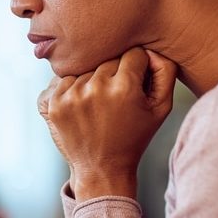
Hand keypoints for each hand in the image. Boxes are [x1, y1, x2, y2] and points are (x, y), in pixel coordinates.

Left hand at [37, 47, 177, 200]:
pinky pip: (64, 78)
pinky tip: (82, 107)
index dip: (138, 68)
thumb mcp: (161, 108)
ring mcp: (70, 95)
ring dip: (92, 80)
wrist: (102, 169)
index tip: (136, 84)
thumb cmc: (134, 137)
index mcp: (124, 88)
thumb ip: (165, 71)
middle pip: (108, 58)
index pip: (134, 53)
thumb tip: (151, 48)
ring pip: (86, 67)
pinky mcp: (52, 102)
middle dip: (115, 74)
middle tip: (117, 99)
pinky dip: (72, 88)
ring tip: (99, 105)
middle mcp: (95, 88)